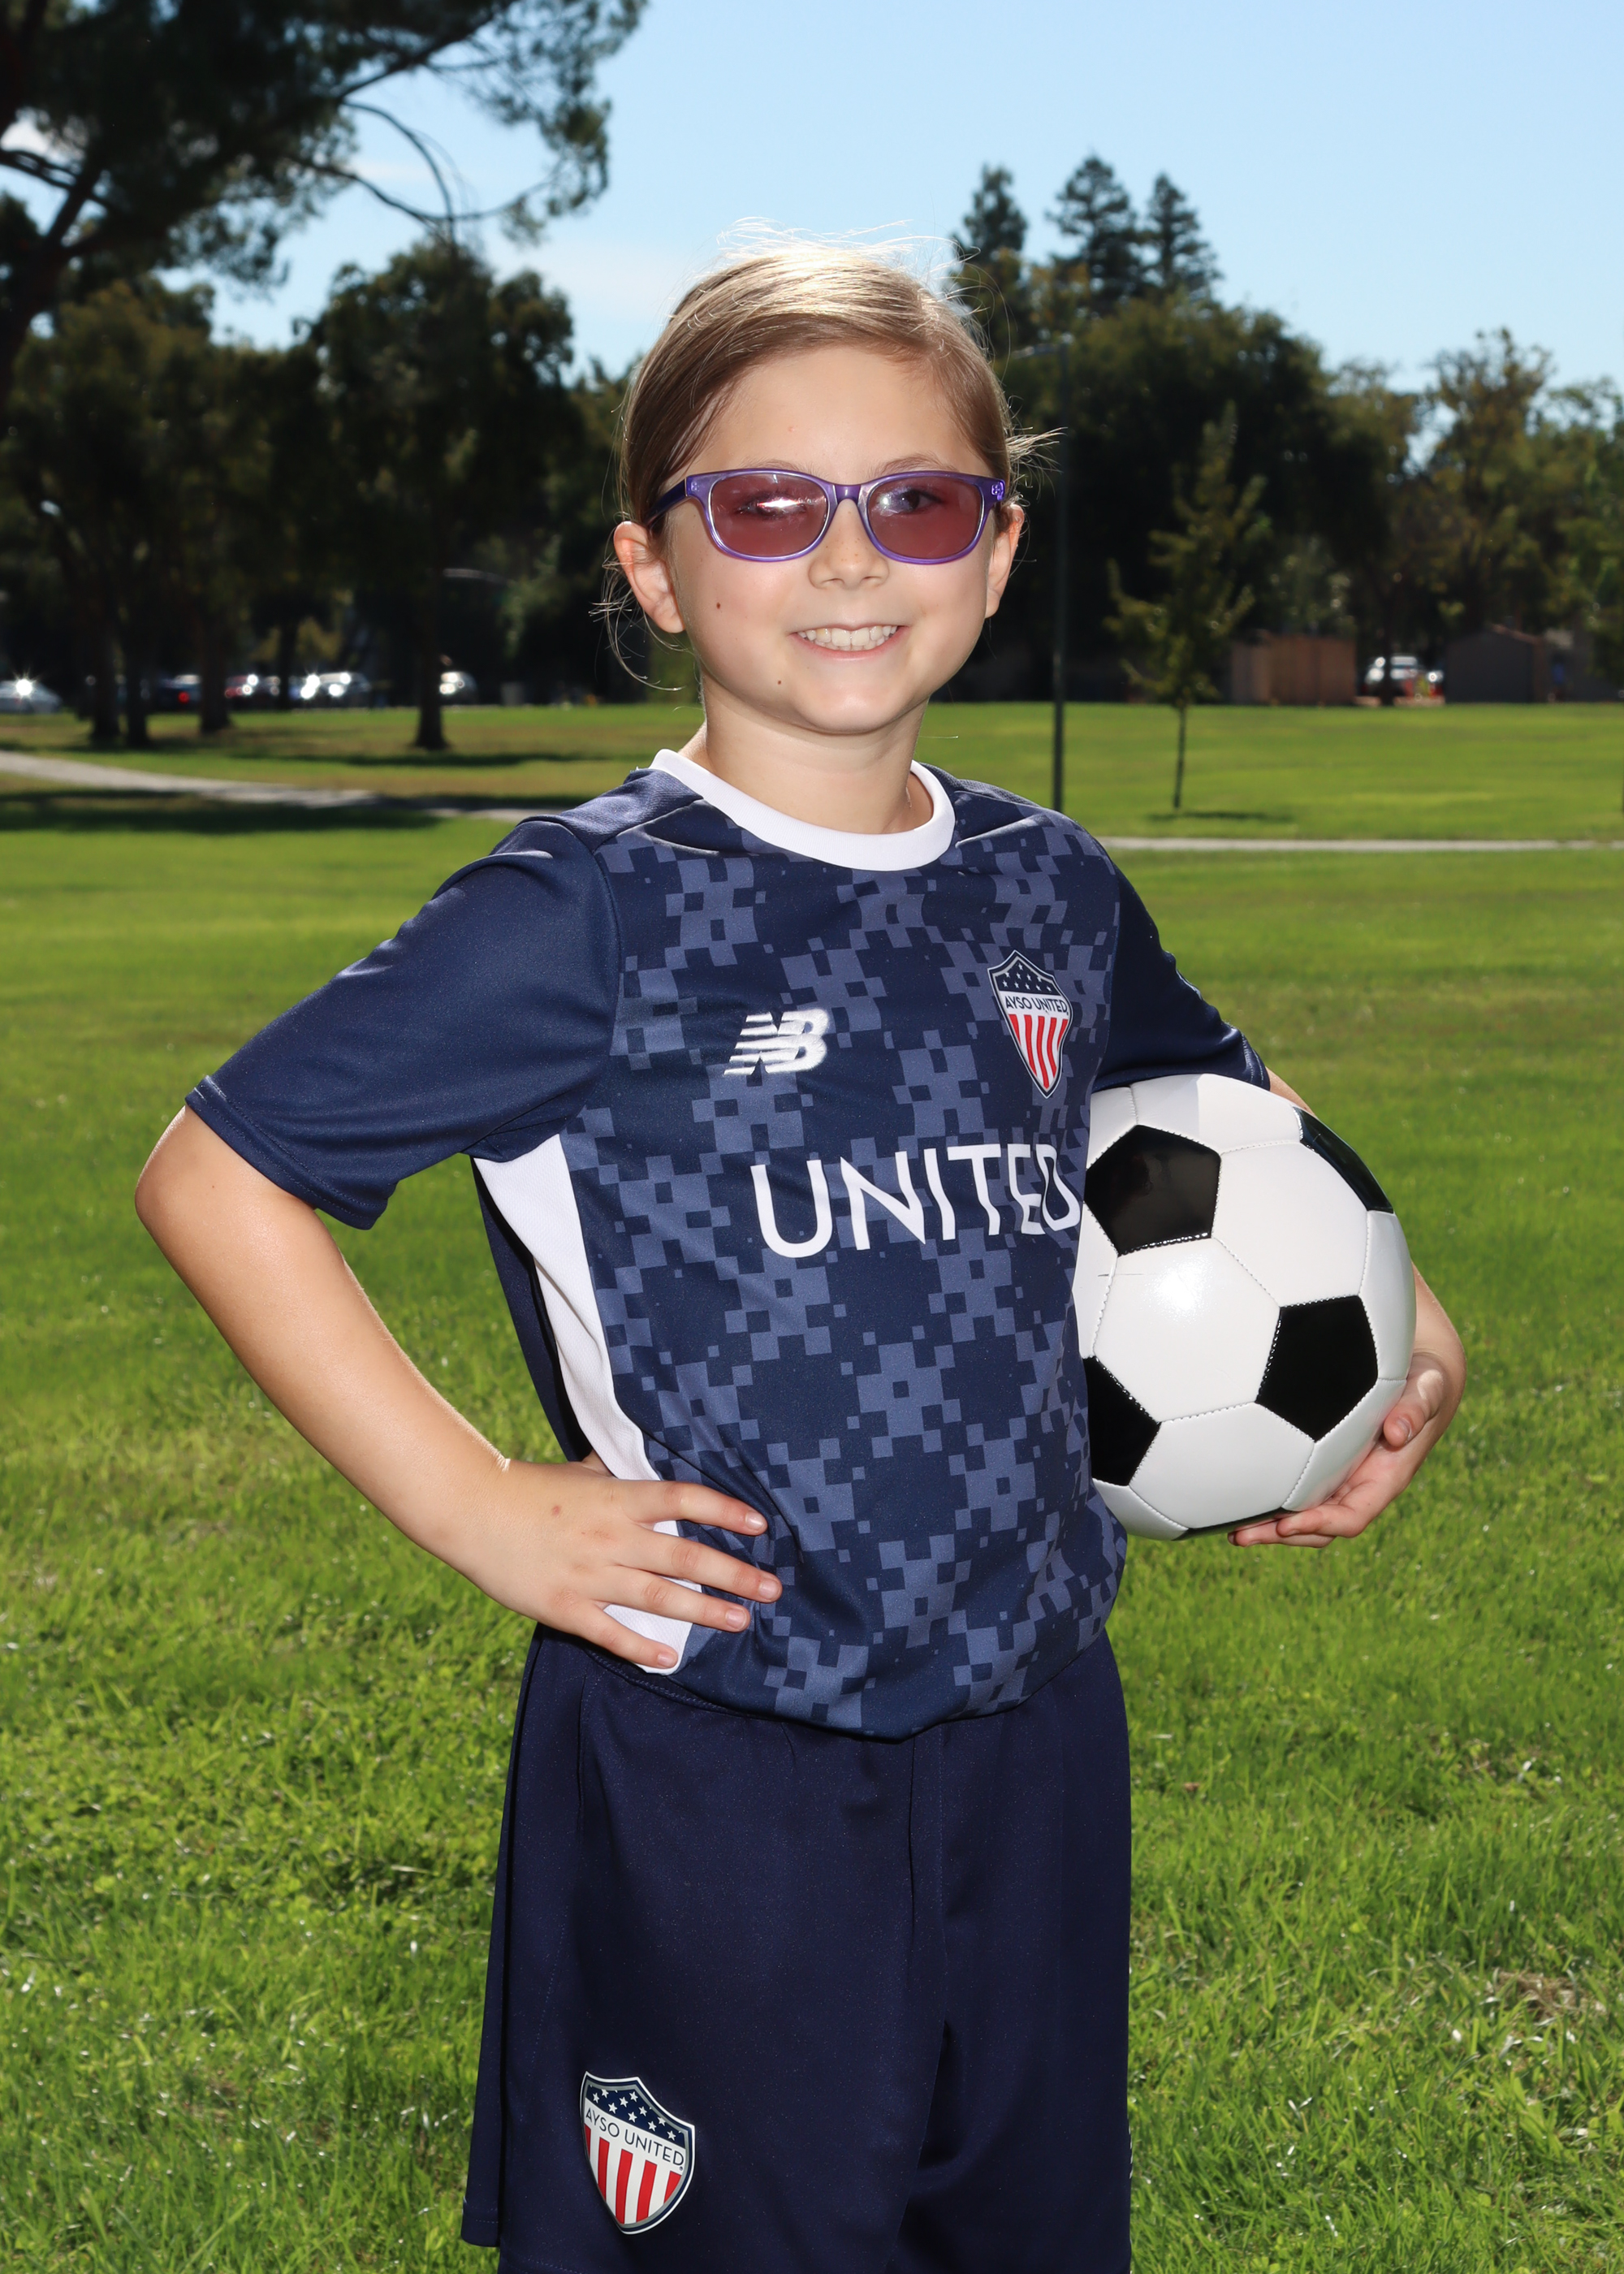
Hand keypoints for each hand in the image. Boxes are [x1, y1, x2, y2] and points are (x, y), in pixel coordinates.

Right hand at [477, 1450, 778, 1667]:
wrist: (472, 1510)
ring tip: (741, 1620)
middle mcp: (612, 1537)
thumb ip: (619, 1472)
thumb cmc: (530, 1487)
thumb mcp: (581, 1470)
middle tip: (772, 1588)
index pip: (684, 1500)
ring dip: (705, 1611)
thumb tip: (646, 1460)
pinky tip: (671, 1659)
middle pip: (685, 1557)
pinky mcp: (564, 1606)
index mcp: (617, 1498)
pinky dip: (642, 1648)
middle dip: (734, 1574)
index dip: (725, 1511)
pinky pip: (611, 1633)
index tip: (761, 1525)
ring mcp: (589, 1574)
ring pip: (659, 1597)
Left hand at [1230, 1300, 1462, 1549]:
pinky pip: (1294, 1488)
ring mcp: (1338, 1477)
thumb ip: (1416, 1407)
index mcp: (1384, 1480)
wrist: (1415, 1377)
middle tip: (1240, 1535)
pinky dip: (1269, 1495)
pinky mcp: (1321, 1462)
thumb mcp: (1425, 1389)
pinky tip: (1235, 1492)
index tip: (1288, 1525)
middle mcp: (1358, 1485)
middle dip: (1281, 1535)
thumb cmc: (1421, 1382)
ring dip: (1269, 1525)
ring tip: (1229, 1528)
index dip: (1320, 1524)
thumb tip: (1397, 1431)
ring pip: (1302, 1514)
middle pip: (1319, 1527)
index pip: (1351, 1517)